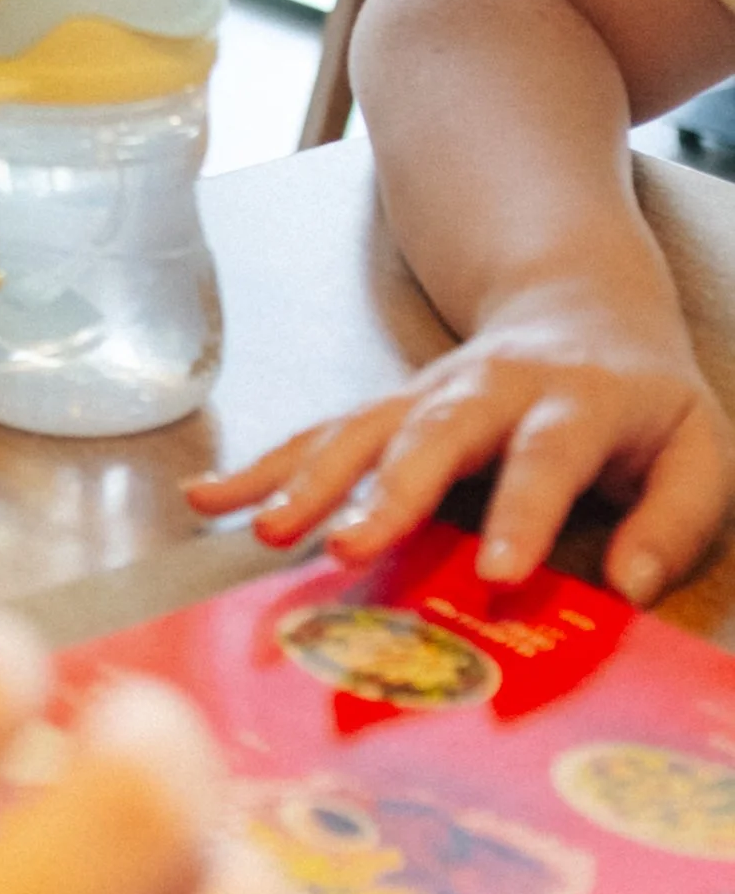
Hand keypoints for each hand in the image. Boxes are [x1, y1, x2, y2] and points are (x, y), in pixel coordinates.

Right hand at [188, 294, 733, 602]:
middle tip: (345, 545)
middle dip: (386, 489)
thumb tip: (629, 589)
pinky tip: (209, 498)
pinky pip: (320, 434)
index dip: (521, 512)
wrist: (579, 304)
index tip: (496, 576)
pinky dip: (264, 465)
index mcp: (575, 401)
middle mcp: (490, 389)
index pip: (547, 456)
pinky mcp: (387, 408)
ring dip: (310, 479)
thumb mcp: (700, 449)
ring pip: (362, 428)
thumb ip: (676, 520)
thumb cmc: (642, 401)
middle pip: (434, 432)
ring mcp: (428, 394)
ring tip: (268, 532)